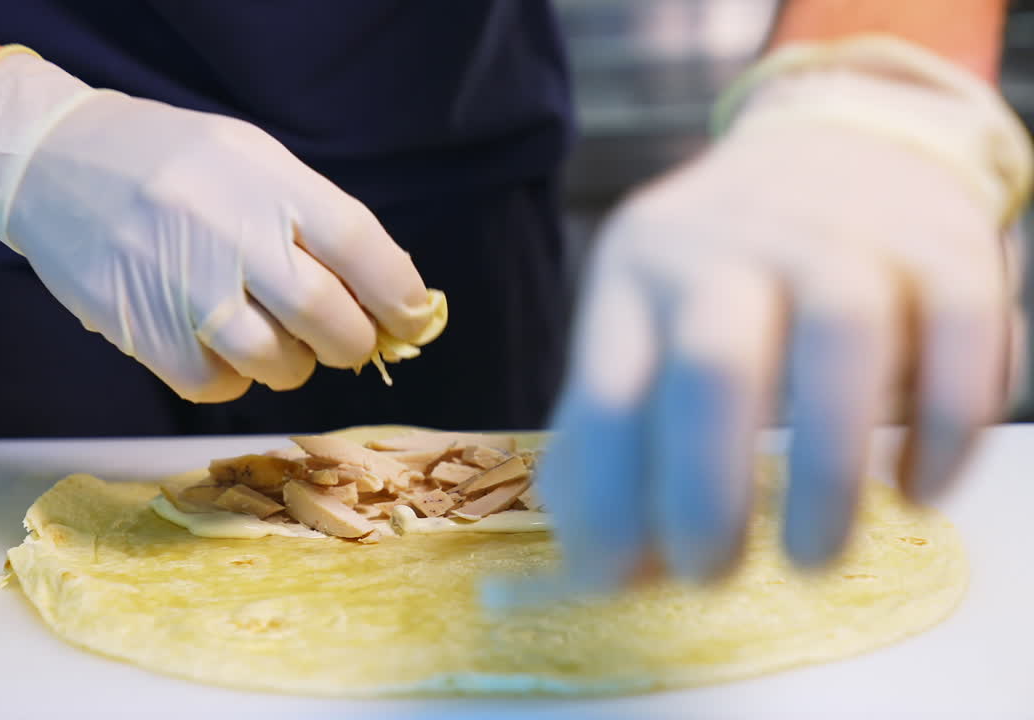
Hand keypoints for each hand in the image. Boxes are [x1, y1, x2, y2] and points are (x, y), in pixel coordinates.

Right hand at [0, 48, 442, 401]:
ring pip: (277, 364)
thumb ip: (315, 221)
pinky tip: (217, 342)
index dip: (400, 297)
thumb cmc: (172, 163)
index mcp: (269, 184)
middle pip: (327, 319)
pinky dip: (232, 377)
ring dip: (292, 365)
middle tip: (347, 341)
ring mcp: (185, 288)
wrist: (54, 163)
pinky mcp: (144, 333)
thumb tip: (383, 295)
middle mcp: (232, 235)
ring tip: (272, 334)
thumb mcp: (252, 161)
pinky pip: (216, 385)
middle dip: (352, 343)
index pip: (362, 250)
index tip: (413, 321)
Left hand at [528, 38, 1029, 598]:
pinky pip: (960, 329)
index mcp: (636, 270)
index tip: (622, 579)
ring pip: (841, 338)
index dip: (612, 497)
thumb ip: (613, 433)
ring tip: (812, 559)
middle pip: (714, 363)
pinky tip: (917, 492)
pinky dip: (946, 427)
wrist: (838, 137)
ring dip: (827, 471)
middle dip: (707, 490)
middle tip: (711, 577)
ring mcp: (840, 233)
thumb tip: (597, 564)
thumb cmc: (724, 272)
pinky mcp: (942, 241)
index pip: (608, 390)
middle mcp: (729, 242)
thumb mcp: (641, 323)